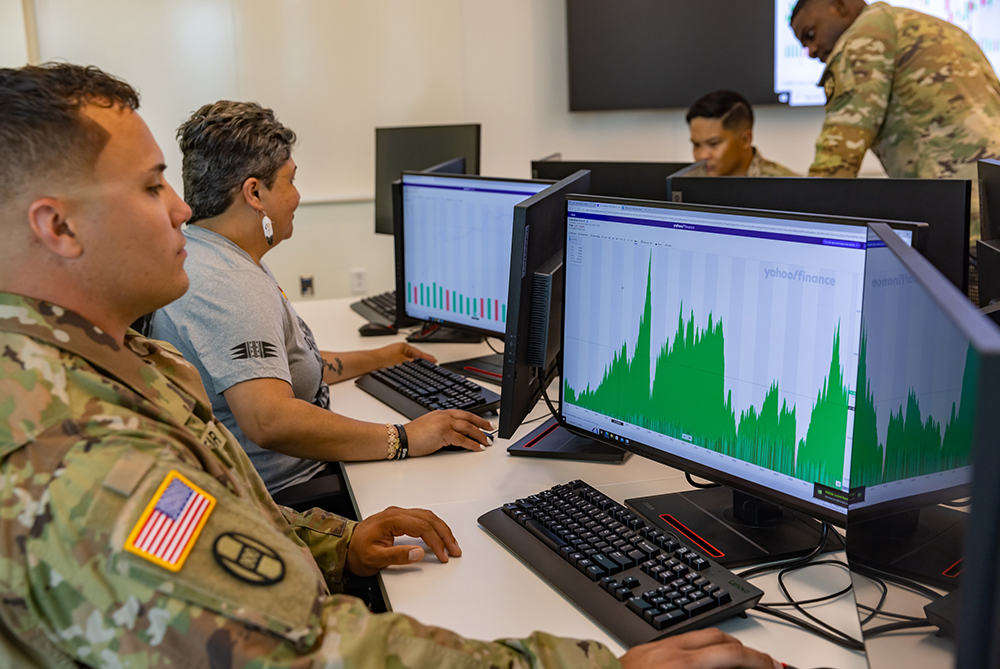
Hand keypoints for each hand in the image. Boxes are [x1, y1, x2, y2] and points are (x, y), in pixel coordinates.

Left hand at [346, 506, 460, 576]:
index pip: (422, 527)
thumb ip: (398, 556)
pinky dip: (434, 527)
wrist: (345, 548)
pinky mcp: (398, 519)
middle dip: (445, 535)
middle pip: (429, 519)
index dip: (436, 542)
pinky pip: (422, 518)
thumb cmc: (357, 553)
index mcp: (391, 520)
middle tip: (454, 550)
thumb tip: (418, 552)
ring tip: (451, 544)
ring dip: (441, 529)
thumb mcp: (375, 559)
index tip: (443, 555)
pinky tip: (439, 535)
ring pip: (427, 516)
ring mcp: (398, 514)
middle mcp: (396, 513)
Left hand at [378, 342, 435, 366]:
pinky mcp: (391, 361)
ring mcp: (395, 355)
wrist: (371, 363)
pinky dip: (408, 367)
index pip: (419, 353)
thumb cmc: (383, 359)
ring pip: (409, 360)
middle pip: (415, 356)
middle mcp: (400, 349)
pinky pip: (404, 364)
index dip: (427, 357)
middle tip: (431, 363)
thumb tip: (420, 365)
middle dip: (422, 360)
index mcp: (404, 346)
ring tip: (421, 369)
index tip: (434, 360)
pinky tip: (409, 371)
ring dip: (415, 364)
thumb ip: (413, 364)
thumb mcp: (403, 362)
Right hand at [405, 409, 492, 455]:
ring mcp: (445, 424)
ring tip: (487, 441)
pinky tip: (478, 448)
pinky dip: (472, 444)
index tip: (484, 423)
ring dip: (480, 435)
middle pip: (469, 419)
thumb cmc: (414, 435)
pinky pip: (463, 439)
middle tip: (491, 430)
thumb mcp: (431, 426)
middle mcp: (445, 416)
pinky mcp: (444, 434)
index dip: (476, 418)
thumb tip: (455, 435)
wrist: (402, 437)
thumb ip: (444, 427)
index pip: (464, 414)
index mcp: (442, 413)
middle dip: (482, 425)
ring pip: (468, 428)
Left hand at [619, 629, 779, 668]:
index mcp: (682, 666)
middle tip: (761, 663)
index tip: (773, 667)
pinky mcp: (646, 648)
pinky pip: (682, 640)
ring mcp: (657, 647)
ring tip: (737, 660)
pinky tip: (705, 660)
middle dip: (746, 650)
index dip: (759, 661)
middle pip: (721, 639)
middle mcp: (671, 651)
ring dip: (724, 645)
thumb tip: (731, 668)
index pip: (733, 655)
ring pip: (702, 635)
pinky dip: (701, 647)